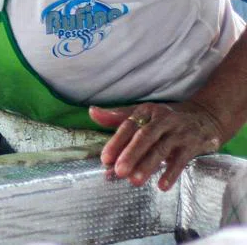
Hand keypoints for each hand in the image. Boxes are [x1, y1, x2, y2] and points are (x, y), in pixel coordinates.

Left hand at [90, 102, 224, 190]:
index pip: (128, 126)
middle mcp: (163, 120)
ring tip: (135, 181)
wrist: (204, 117)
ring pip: (162, 149)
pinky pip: (181, 160)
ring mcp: (179, 132)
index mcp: (146, 111)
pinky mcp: (193, 145)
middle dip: (131, 155)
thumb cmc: (165, 119)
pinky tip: (161, 186)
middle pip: (145, 137)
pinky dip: (172, 173)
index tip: (105, 159)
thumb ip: (117, 117)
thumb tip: (92, 112)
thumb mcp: (142, 114)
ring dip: (148, 165)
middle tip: (119, 172)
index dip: (116, 142)